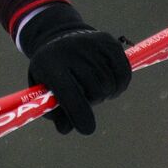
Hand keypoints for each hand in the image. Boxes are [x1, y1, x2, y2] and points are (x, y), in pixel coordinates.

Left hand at [23, 6, 130, 134]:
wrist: (59, 38)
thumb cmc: (50, 71)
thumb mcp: (42, 89)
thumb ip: (53, 111)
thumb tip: (65, 129)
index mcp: (50, 65)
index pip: (69, 94)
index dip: (79, 115)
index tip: (86, 129)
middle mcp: (71, 51)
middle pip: (95, 91)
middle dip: (93, 101)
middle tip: (86, 98)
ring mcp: (92, 44)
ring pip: (110, 84)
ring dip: (106, 93)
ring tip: (94, 88)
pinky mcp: (110, 42)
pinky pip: (124, 74)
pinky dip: (119, 84)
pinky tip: (108, 82)